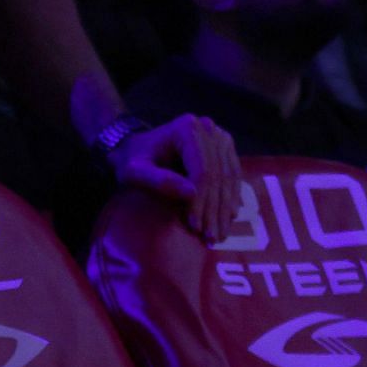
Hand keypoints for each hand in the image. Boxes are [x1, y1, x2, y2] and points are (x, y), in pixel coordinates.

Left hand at [111, 113, 241, 243]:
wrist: (139, 147)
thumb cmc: (133, 160)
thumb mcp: (134, 172)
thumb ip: (158, 181)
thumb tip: (192, 194)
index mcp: (187, 129)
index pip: (203, 170)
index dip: (201, 201)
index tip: (195, 226)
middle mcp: (208, 128)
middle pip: (218, 175)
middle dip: (215, 210)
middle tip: (211, 238)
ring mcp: (219, 137)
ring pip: (229, 177)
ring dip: (225, 209)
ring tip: (218, 235)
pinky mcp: (225, 148)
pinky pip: (233, 176)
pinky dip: (230, 199)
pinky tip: (227, 219)